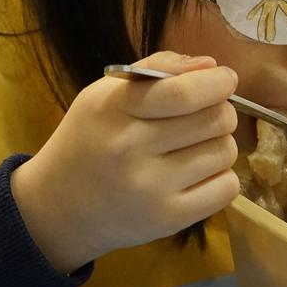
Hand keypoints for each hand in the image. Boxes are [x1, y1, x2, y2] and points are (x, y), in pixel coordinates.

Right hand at [11, 51, 240, 273]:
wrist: (59, 207)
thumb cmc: (89, 139)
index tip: (225, 79)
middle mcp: (132, 149)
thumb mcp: (105, 93)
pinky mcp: (168, 220)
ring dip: (219, 144)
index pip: (184, 92)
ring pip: (225, 152)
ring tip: (194, 147)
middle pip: (215, 120)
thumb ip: (156, 69)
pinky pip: (227, 188)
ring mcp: (151, 189)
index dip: (218, 83)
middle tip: (204, 116)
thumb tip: (211, 66)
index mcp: (116, 110)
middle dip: (221, 111)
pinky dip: (221, 177)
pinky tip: (196, 174)